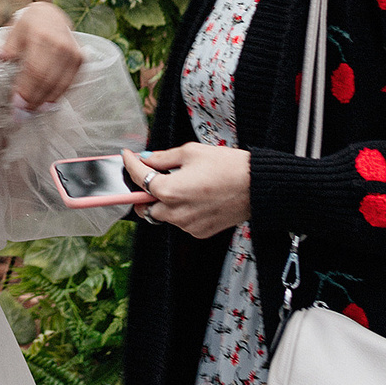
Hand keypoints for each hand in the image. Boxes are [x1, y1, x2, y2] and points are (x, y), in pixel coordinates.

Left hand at [1, 2, 83, 117]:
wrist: (52, 16)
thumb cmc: (29, 25)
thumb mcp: (14, 32)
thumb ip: (6, 47)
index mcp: (41, 36)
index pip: (34, 69)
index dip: (26, 90)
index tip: (16, 105)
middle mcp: (60, 45)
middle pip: (47, 80)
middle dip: (33, 101)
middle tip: (21, 116)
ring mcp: (73, 53)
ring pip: (59, 85)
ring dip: (45, 102)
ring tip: (31, 113)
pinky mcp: (80, 60)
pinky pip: (68, 83)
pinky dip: (57, 96)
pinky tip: (46, 105)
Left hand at [122, 144, 251, 240]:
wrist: (257, 186)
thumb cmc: (228, 167)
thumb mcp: (191, 152)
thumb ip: (163, 158)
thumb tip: (146, 159)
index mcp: (169, 191)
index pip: (139, 178)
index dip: (130, 164)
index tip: (128, 157)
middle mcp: (175, 213)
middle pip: (145, 206)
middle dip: (144, 193)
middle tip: (152, 178)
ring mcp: (187, 225)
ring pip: (163, 216)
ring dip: (164, 203)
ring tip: (181, 185)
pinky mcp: (199, 231)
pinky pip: (181, 222)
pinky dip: (181, 211)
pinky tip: (195, 197)